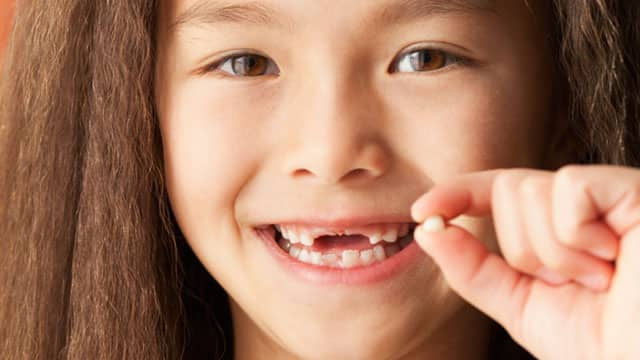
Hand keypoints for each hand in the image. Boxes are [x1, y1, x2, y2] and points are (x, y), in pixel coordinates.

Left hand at [410, 165, 639, 359]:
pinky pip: (569, 187)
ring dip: (552, 252)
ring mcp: (609, 196)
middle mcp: (582, 207)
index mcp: (557, 229)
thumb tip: (428, 229)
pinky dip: (576, 233)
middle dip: (523, 249)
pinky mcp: (634, 190)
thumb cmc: (604, 344)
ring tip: (600, 280)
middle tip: (571, 284)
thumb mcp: (522, 307)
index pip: (497, 191)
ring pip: (531, 189)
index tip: (422, 213)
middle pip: (509, 190)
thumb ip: (474, 269)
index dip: (458, 194)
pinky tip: (613, 259)